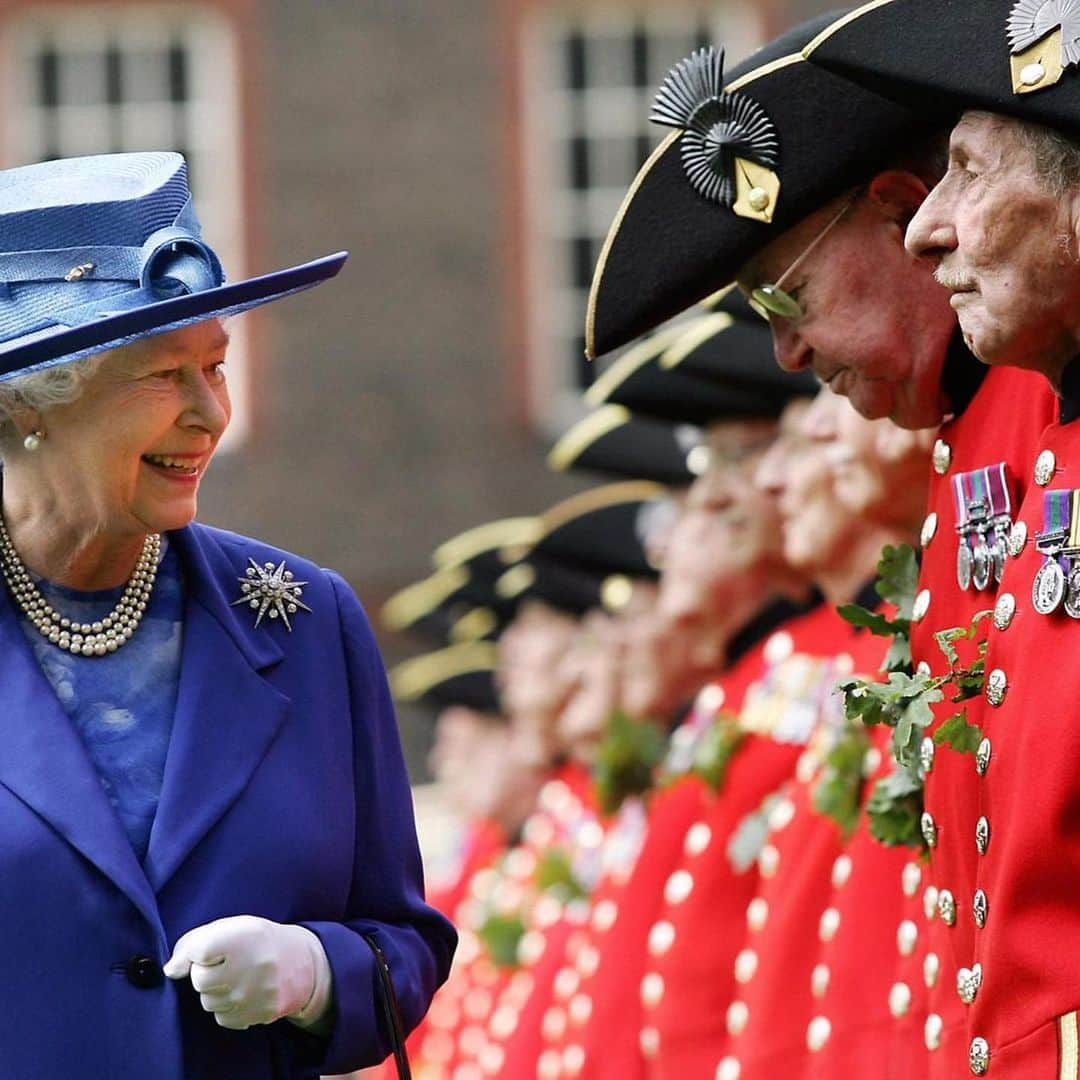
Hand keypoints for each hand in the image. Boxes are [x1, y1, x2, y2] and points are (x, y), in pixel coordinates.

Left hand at [163, 915, 331, 1030]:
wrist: (301, 962)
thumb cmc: (257, 941)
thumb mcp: (231, 927)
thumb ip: (195, 942)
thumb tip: (170, 970)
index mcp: (243, 937)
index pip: (197, 951)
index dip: (198, 950)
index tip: (211, 948)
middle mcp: (249, 967)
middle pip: (199, 980)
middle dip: (206, 972)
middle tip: (225, 963)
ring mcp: (253, 994)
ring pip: (209, 1001)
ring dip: (216, 991)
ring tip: (237, 977)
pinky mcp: (257, 1015)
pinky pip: (222, 1017)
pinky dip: (228, 1007)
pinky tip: (243, 992)